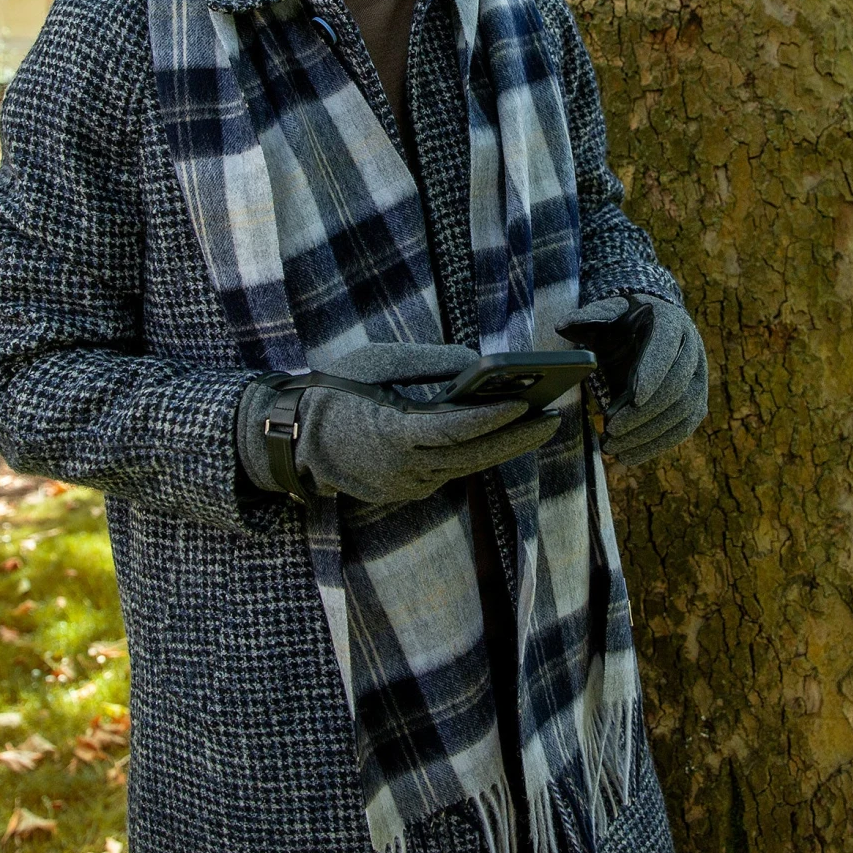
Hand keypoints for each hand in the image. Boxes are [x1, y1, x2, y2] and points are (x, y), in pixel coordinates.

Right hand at [237, 342, 562, 503]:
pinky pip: (451, 470)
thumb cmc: (339, 388)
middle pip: (473, 457)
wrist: (297, 436)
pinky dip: (477, 451)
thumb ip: (430, 362)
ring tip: (541, 421)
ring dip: (504, 446)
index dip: (492, 418)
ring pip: (466, 467)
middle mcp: (404, 470)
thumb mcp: (378, 361)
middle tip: (556, 416)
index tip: (526, 402)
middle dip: (517, 438)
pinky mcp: (408, 491)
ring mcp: (406, 487)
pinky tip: (504, 432)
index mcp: (392, 435)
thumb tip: (480, 365)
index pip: (454, 431)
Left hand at [557, 293, 706, 465]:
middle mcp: (691, 348)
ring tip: (613, 447)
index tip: (635, 398)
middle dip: (644, 412)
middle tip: (611, 430)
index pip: (667, 345)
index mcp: (670, 320)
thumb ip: (589, 316)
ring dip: (648, 434)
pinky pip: (682, 428)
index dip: (653, 372)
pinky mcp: (695, 401)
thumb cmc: (623, 321)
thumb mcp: (605, 313)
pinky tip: (629, 456)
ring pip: (682, 412)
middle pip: (676, 385)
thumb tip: (563, 325)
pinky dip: (656, 446)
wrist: (647, 330)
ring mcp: (697, 377)